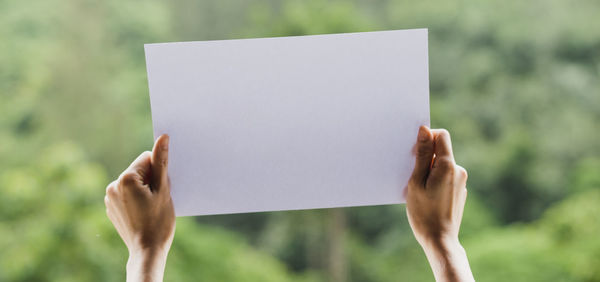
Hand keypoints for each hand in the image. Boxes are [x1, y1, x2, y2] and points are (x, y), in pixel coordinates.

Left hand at [105, 134, 174, 281]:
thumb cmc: (159, 221)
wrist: (147, 251)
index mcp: (125, 178)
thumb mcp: (164, 189)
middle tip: (158, 200)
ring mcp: (109, 198)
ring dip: (144, 190)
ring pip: (134, 183)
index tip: (162, 189)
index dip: (159, 172)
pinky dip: (136, 199)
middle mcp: (112, 186)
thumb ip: (161, 161)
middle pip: (139, 170)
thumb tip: (163, 137)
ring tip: (150, 208)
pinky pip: (127, 194)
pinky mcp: (111, 208)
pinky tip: (143, 213)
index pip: (146, 159)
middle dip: (151, 180)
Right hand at [406, 126, 473, 281]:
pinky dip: (434, 180)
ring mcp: (461, 181)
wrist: (440, 240)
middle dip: (425, 156)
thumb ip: (422, 155)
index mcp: (448, 166)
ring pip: (441, 165)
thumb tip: (425, 130)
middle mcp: (459, 171)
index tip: (413, 151)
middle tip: (411, 174)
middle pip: (441, 150)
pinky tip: (426, 196)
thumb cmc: (423, 213)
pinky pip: (445, 177)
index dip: (427, 137)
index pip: (441, 135)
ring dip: (428, 170)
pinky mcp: (459, 191)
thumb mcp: (416, 181)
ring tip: (418, 189)